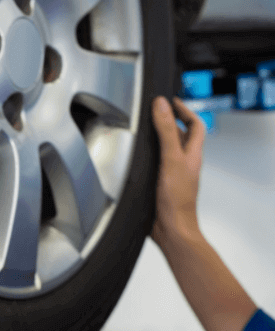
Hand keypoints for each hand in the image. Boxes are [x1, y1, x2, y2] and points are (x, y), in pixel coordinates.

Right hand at [150, 96, 205, 248]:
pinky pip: (155, 165)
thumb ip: (165, 131)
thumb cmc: (177, 200)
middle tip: (154, 112)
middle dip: (168, 122)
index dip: (184, 111)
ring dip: (156, 140)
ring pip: (166, 151)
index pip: (194, 125)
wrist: (171, 228)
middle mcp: (183, 163)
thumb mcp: (171, 159)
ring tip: (142, 130)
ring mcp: (172, 174)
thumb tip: (162, 106)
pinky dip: (147, 158)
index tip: (171, 101)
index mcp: (191, 154)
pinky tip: (136, 159)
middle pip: (180, 136)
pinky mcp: (160, 185)